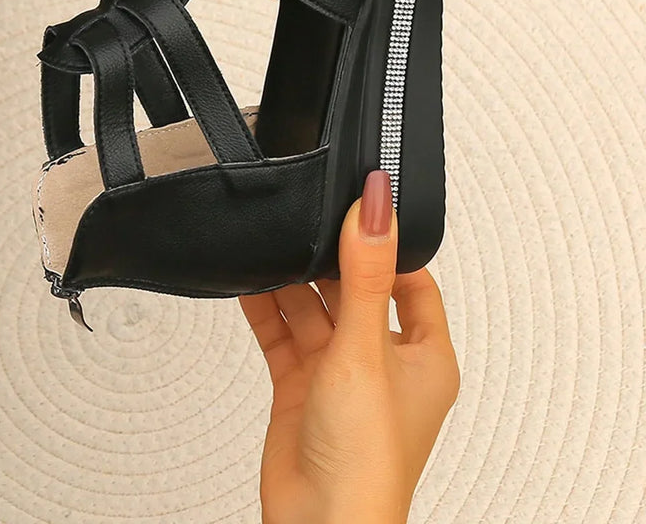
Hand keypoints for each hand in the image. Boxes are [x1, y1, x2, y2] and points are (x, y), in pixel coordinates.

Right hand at [241, 169, 459, 523]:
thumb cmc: (367, 462)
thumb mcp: (365, 349)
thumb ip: (364, 274)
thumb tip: (377, 208)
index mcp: (423, 356)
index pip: (412, 281)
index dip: (386, 247)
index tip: (358, 210)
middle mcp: (383, 364)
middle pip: (355, 290)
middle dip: (329, 261)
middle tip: (305, 223)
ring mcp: (339, 376)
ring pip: (314, 311)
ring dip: (292, 283)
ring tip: (271, 247)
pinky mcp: (301, 389)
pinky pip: (282, 335)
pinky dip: (266, 309)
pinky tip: (248, 284)